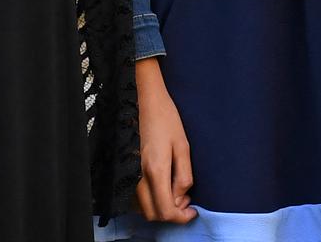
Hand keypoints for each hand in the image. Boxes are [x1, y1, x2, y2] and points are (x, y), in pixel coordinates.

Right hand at [133, 57, 196, 221]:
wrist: (145, 103)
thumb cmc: (167, 120)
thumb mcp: (183, 146)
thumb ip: (184, 175)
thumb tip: (182, 198)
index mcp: (156, 170)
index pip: (166, 210)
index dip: (181, 217)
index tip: (193, 211)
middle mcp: (139, 177)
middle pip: (154, 214)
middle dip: (172, 215)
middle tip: (187, 202)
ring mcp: (131, 176)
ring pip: (145, 209)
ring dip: (162, 208)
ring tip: (177, 192)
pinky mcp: (128, 172)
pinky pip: (138, 199)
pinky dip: (152, 201)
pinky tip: (164, 188)